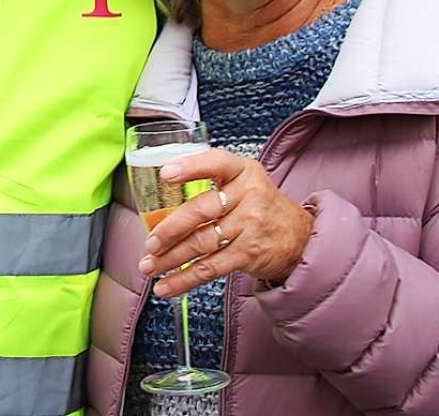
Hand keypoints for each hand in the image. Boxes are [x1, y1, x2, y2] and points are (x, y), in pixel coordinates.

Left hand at [138, 148, 313, 296]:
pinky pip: (210, 268)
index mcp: (243, 170)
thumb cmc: (260, 205)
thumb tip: (161, 198)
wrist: (300, 237)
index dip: (190, 167)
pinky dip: (184, 279)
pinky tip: (166, 285)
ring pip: (202, 243)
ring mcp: (250, 226)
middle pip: (201, 210)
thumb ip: (212, 181)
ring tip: (149, 266)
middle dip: (170, 229)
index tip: (165, 174)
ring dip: (170, 258)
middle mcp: (249, 195)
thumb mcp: (245, 180)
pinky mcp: (248, 254)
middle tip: (150, 242)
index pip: (215, 163)